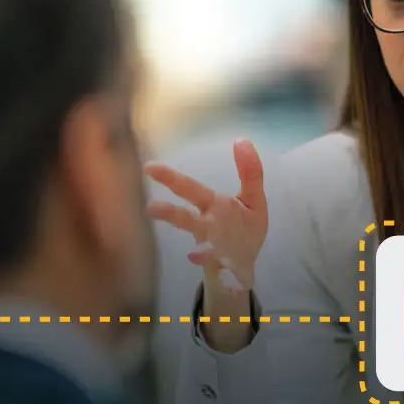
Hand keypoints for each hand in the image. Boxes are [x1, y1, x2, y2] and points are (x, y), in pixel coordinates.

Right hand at [144, 139, 267, 293]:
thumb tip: (241, 139)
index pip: (190, 189)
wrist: (245, 263)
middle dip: (168, 212)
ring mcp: (212, 246)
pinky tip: (194, 256)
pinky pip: (212, 262)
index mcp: (213, 205)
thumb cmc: (245, 227)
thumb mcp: (254, 198)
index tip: (149, 168)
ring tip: (169, 234)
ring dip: (186, 241)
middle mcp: (206, 224)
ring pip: (196, 242)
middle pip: (185, 216)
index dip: (171, 178)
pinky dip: (203, 259)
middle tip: (148, 207)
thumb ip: (251, 172)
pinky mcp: (221, 264)